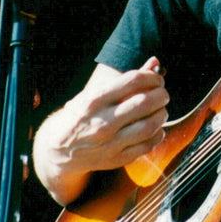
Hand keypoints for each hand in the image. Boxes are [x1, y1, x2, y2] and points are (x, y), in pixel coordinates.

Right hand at [50, 57, 169, 174]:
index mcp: (94, 101)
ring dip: (162, 114)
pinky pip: (147, 146)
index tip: (156, 78)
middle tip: (163, 94)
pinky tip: (156, 128)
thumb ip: (126, 79)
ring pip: (149, 126)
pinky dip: (158, 134)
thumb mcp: (94, 93)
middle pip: (144, 103)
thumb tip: (155, 62)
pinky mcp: (116, 159)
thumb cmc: (80, 115)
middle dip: (161, 95)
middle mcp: (102, 122)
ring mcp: (109, 143)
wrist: (58, 150)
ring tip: (161, 110)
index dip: (151, 76)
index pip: (133, 80)